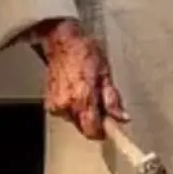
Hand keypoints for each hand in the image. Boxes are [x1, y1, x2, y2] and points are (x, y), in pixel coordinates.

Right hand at [39, 19, 127, 140]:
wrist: (61, 42)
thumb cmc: (84, 52)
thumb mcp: (105, 72)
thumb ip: (112, 98)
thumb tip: (122, 117)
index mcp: (82, 98)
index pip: (92, 131)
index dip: (103, 131)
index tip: (110, 127)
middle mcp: (67, 105)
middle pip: (84, 128)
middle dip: (94, 121)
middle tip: (101, 105)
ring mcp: (56, 105)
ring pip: (75, 122)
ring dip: (83, 114)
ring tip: (87, 94)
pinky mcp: (50, 103)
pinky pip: (66, 114)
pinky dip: (73, 108)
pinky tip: (76, 93)